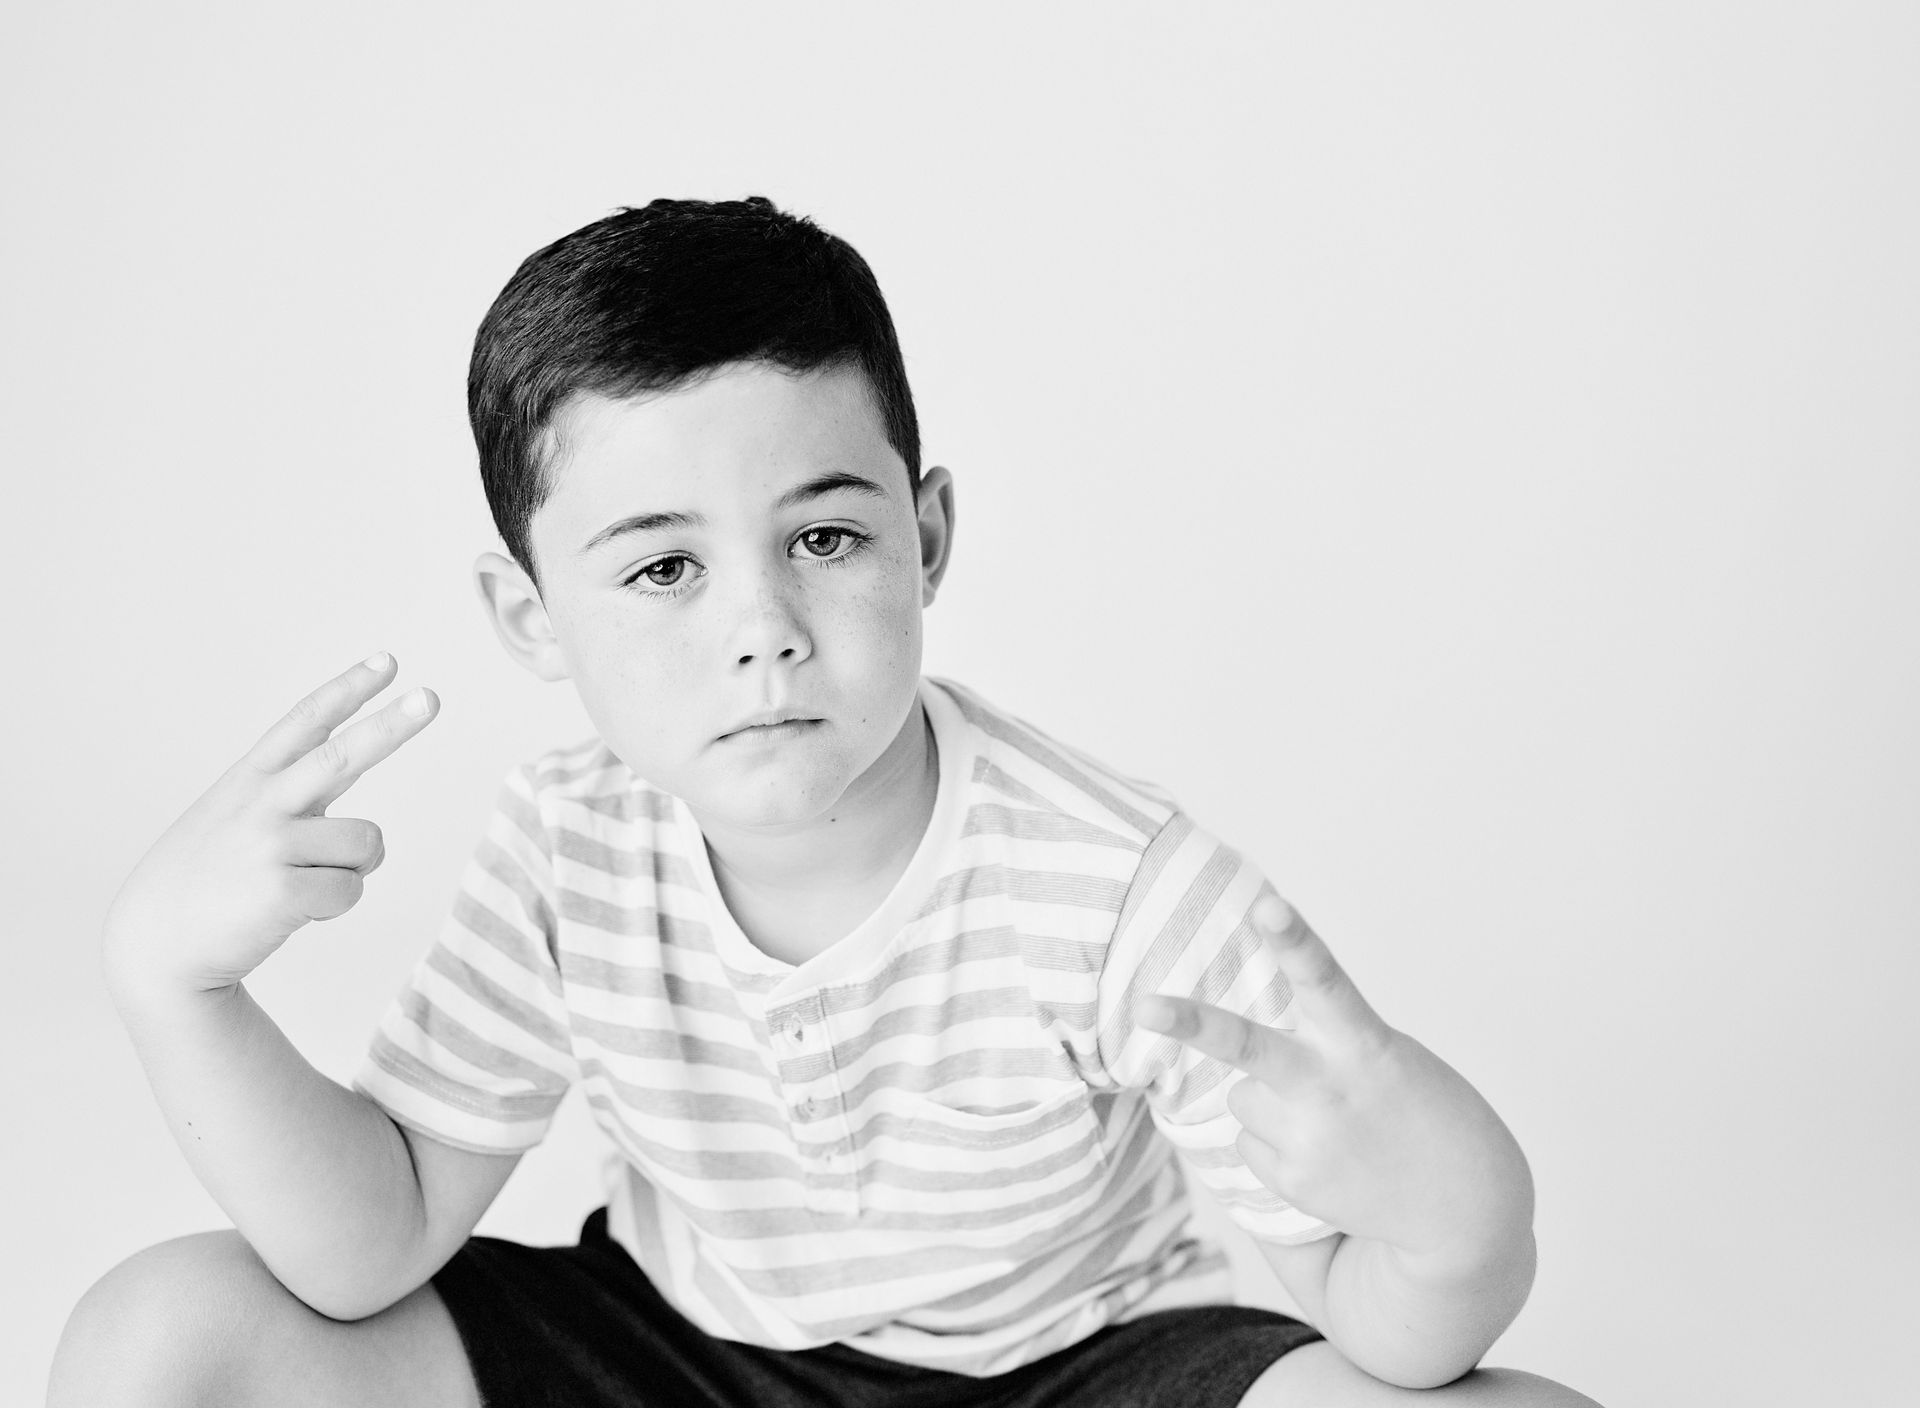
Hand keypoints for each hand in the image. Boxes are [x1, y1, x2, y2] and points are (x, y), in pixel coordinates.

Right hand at [103, 653, 439, 1002]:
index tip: (386, 662)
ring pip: (365, 842)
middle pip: (341, 756)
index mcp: (250, 779)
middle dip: (391, 725)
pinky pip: (351, 889)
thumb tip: (367, 829)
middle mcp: (262, 803)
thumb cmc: (209, 882)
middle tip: (432, 698)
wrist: (156, 945)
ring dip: (352, 868)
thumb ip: (295, 804)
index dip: (348, 689)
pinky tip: (291, 910)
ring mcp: (271, 844)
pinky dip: (334, 905)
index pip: (305, 722)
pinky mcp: (283, 889)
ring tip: (300, 882)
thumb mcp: (236, 819)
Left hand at [1133, 896, 1533, 1270]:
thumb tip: (1245, 1069)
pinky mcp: (1296, 1182)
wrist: (1464, 1209)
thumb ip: (1324, 1040)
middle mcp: (1329, 1088)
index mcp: (1363, 1043)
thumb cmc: (1419, 1112)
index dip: (1294, 939)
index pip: (1324, 979)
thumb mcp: (1385, 1057)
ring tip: (1328, 1124)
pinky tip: (1329, 1160)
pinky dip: (1280, 1149)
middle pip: (1248, 1046)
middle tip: (1144, 1007)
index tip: (1269, 905)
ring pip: (1242, 1098)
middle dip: (1193, 1023)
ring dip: (1269, 1106)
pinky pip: (1253, 1146)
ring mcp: (1309, 1139)